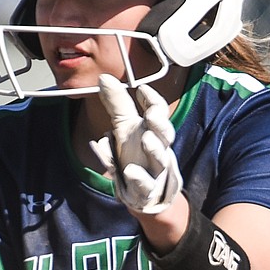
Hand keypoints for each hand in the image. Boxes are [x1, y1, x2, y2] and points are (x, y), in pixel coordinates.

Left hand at [89, 74, 182, 214]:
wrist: (141, 192)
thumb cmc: (136, 154)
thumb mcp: (124, 127)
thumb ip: (117, 104)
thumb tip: (104, 77)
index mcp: (153, 131)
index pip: (158, 113)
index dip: (152, 101)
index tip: (141, 89)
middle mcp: (157, 150)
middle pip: (165, 135)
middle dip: (160, 124)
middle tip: (150, 115)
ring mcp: (154, 171)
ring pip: (160, 160)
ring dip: (154, 149)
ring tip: (146, 138)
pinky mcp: (146, 191)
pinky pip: (145, 185)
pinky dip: (139, 178)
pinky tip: (129, 171)